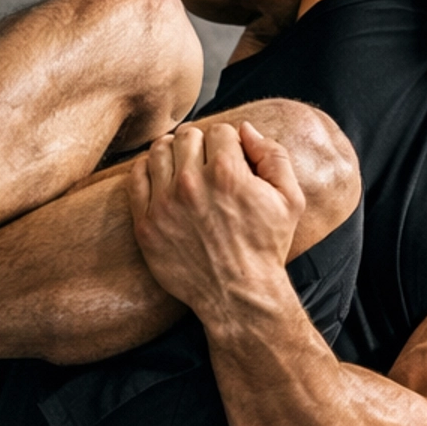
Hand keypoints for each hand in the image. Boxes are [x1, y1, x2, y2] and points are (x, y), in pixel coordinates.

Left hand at [128, 121, 305, 324]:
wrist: (238, 296)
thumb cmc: (266, 248)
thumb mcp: (290, 200)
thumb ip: (273, 156)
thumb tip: (246, 130)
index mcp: (228, 172)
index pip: (220, 130)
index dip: (229, 143)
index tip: (231, 160)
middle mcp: (191, 183)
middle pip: (187, 136)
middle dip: (201, 145)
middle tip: (207, 165)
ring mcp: (164, 203)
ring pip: (159, 150)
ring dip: (173, 153)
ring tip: (184, 169)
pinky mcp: (146, 223)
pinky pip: (136, 177)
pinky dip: (148, 171)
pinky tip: (163, 181)